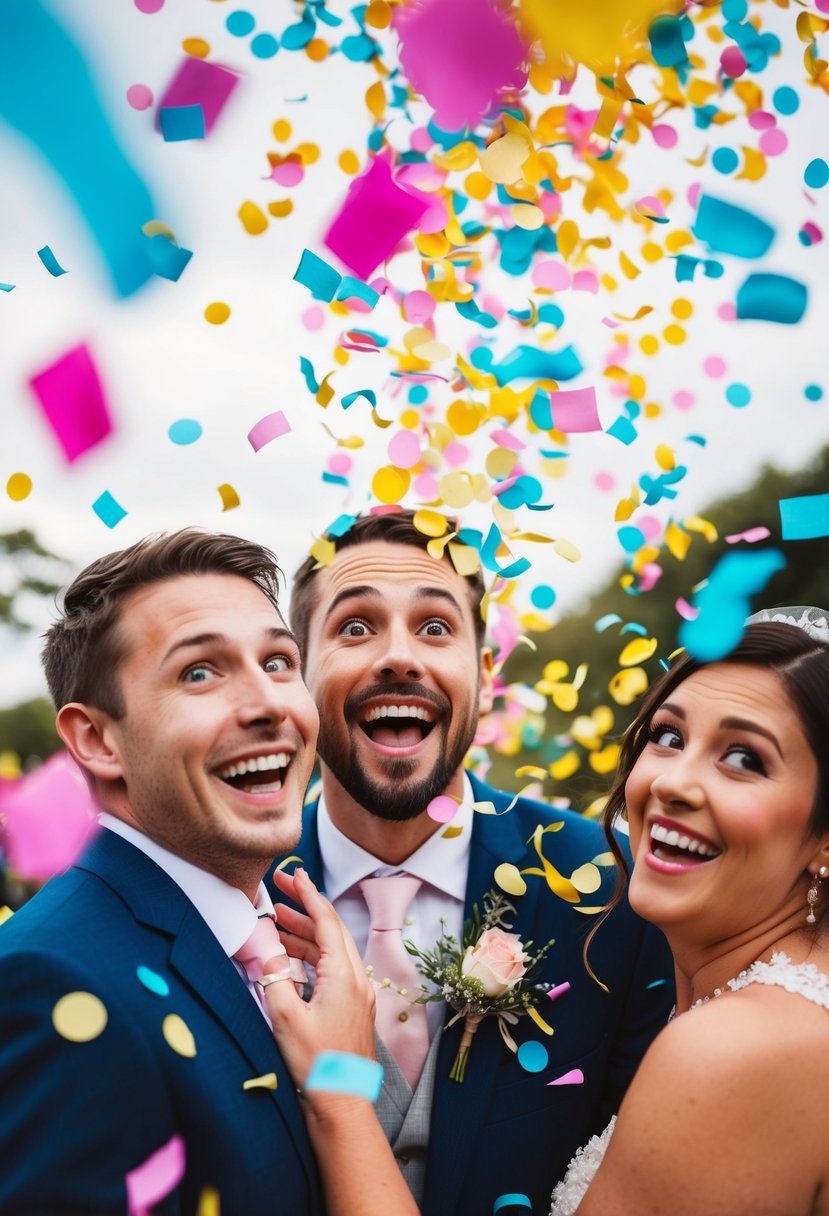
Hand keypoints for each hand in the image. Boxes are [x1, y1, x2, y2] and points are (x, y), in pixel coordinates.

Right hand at [263, 868, 375, 1090]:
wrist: (342, 1103)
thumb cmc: (315, 1064)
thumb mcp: (285, 1017)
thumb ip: (273, 976)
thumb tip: (267, 948)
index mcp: (343, 974)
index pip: (325, 920)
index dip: (307, 893)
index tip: (292, 873)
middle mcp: (355, 978)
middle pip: (329, 929)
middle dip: (304, 907)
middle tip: (279, 890)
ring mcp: (356, 992)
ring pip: (329, 948)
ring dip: (304, 932)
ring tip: (276, 921)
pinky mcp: (351, 1006)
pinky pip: (331, 967)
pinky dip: (310, 955)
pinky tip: (288, 956)